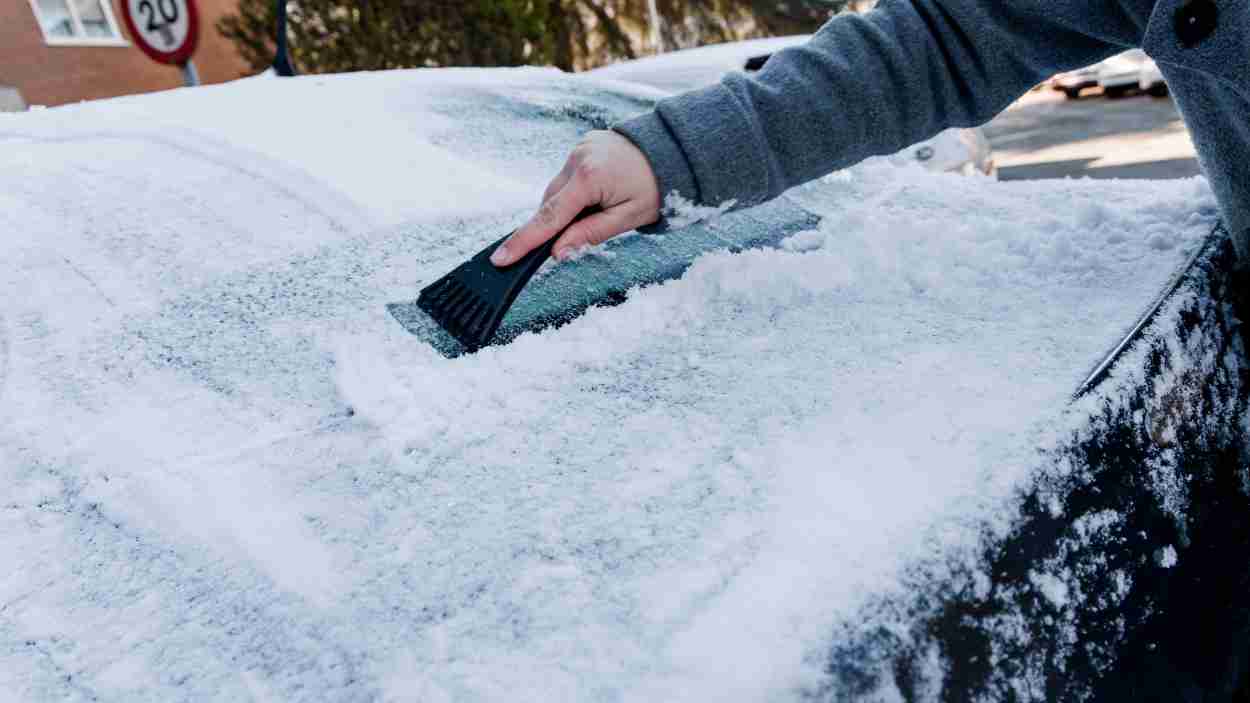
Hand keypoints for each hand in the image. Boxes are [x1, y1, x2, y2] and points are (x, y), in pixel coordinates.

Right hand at [490, 130, 661, 266]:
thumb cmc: (656, 187)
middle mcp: (577, 159)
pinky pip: (568, 176)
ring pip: (558, 190)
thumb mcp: (627, 218)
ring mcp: (578, 148)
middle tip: (578, 235)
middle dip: (557, 223)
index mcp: (589, 178)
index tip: (500, 258)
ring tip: (599, 209)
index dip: (524, 241)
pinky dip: (574, 191)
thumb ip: (590, 234)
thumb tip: (557, 252)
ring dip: (567, 207)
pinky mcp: (582, 145)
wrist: (673, 150)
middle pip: (551, 203)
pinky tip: (597, 194)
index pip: (549, 217)